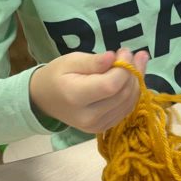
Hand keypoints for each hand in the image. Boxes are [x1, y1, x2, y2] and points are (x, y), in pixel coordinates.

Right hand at [29, 47, 149, 133]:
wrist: (44, 100)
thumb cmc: (57, 76)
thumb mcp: (71, 61)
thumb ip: (94, 61)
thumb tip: (115, 57)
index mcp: (76, 97)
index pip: (111, 86)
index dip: (124, 68)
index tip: (124, 52)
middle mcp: (88, 117)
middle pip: (123, 95)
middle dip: (133, 72)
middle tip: (131, 55)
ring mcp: (97, 126)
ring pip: (129, 103)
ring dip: (136, 82)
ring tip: (135, 63)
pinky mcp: (103, 128)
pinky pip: (126, 110)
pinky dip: (132, 93)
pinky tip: (130, 78)